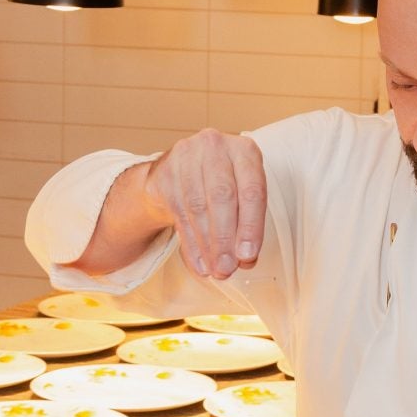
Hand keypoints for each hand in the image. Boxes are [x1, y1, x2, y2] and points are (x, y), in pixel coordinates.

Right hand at [144, 128, 266, 279]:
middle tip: (227, 269)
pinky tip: (199, 262)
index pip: (252, 191)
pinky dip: (191, 244)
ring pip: (198, 208)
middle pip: (222, 198)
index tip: (248, 256)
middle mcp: (215, 146)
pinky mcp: (164, 173)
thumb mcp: (242, 194)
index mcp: (244, 150)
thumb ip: (248, 223)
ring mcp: (186, 156)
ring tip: (215, 270)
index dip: (251, 227)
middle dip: (225, 239)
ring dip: (207, 245)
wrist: (179, 171)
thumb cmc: (222, 184)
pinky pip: (179, 214)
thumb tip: (246, 259)